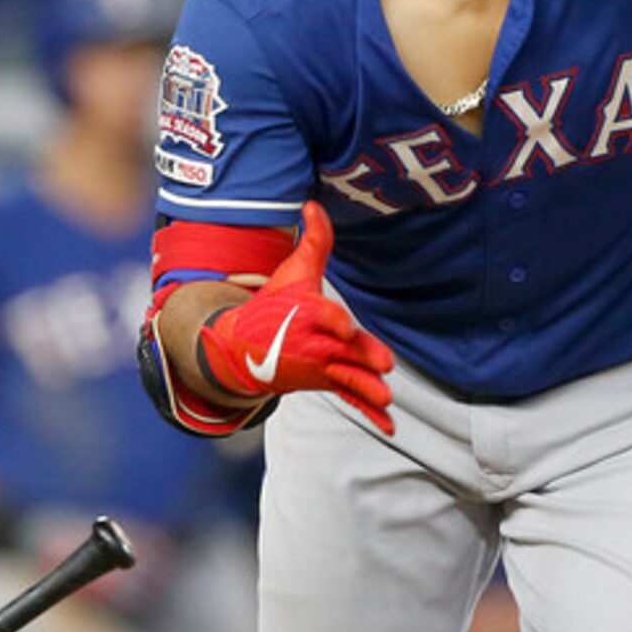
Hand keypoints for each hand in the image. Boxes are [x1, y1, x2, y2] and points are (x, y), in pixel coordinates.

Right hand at [193, 202, 396, 434]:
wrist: (241, 351)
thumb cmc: (272, 306)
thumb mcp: (293, 271)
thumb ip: (314, 240)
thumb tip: (314, 204)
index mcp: (307, 314)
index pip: (324, 317)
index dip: (335, 322)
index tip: (345, 328)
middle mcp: (316, 344)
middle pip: (342, 351)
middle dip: (360, 358)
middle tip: (381, 364)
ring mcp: (322, 367)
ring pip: (349, 379)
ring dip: (366, 389)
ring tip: (384, 399)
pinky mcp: (328, 383)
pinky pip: (351, 399)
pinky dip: (369, 414)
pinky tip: (390, 427)